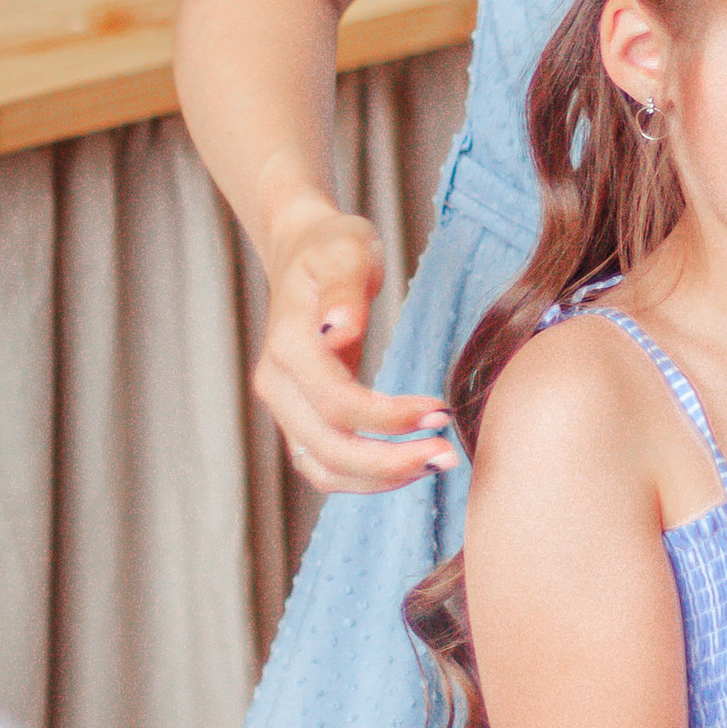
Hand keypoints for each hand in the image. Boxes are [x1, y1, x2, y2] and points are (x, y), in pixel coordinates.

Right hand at [253, 200, 455, 495]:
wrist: (306, 253)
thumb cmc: (332, 248)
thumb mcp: (346, 251)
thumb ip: (343, 289)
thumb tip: (339, 328)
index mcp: (288, 345)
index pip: (336, 403)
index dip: (388, 418)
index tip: (440, 411)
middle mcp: (277, 384)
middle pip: (327, 448)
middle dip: (389, 462)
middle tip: (448, 455)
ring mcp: (285, 407)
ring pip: (323, 468)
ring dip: (380, 479)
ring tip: (436, 463)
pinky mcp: (301, 419)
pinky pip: (327, 466)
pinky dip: (367, 477)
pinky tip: (412, 463)